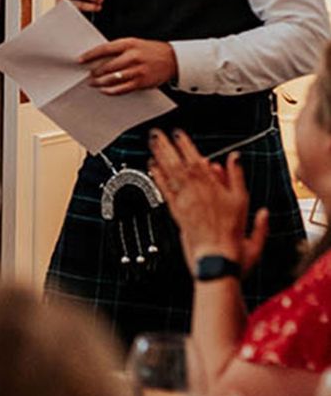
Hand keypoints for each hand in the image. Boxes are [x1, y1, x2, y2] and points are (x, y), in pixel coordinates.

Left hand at [81, 37, 176, 92]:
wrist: (172, 59)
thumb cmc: (150, 50)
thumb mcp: (134, 43)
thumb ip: (118, 49)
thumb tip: (99, 57)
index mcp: (129, 44)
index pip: (105, 49)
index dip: (91, 55)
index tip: (81, 60)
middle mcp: (133, 56)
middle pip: (107, 66)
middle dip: (95, 72)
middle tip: (87, 75)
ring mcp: (137, 70)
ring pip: (113, 78)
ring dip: (100, 82)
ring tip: (93, 83)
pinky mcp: (141, 82)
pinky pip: (122, 88)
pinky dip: (111, 90)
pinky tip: (105, 90)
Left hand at [149, 129, 268, 274]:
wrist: (218, 263)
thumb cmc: (233, 239)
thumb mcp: (244, 204)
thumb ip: (238, 178)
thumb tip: (235, 159)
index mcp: (214, 187)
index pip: (197, 160)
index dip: (186, 145)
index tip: (178, 133)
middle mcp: (197, 192)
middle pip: (179, 163)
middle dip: (167, 146)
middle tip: (157, 133)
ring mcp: (185, 202)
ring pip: (170, 174)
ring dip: (160, 157)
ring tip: (152, 145)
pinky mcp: (177, 214)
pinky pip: (165, 191)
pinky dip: (158, 178)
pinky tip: (151, 169)